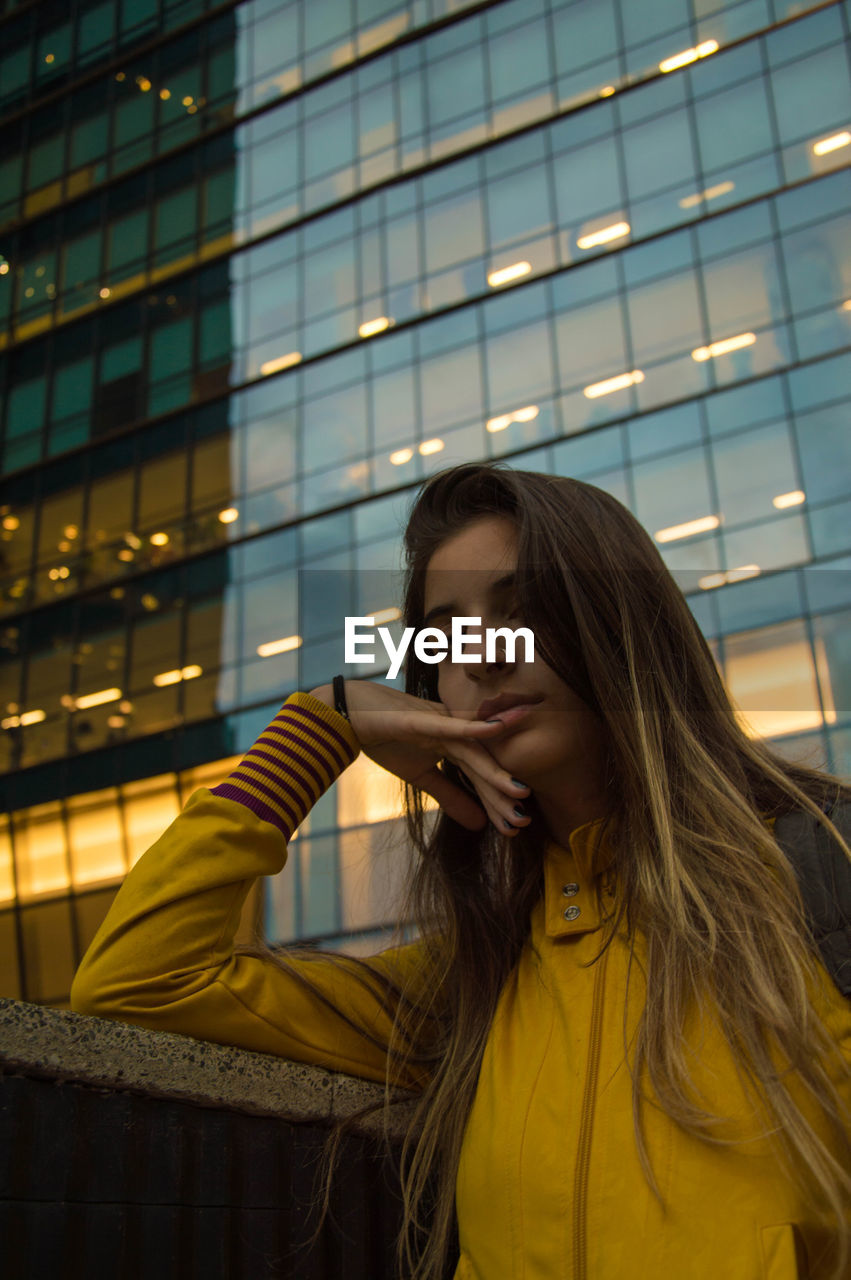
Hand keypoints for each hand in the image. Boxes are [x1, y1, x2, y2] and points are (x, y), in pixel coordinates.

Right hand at [310, 681, 531, 834]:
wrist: (347, 713)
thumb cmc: (384, 738)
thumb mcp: (420, 777)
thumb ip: (451, 796)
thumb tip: (480, 826)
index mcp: (455, 745)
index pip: (480, 778)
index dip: (497, 804)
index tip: (515, 828)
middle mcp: (454, 732)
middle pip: (483, 766)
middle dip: (502, 795)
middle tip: (524, 822)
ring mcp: (440, 724)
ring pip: (474, 752)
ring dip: (496, 773)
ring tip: (521, 793)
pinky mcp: (424, 719)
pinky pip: (453, 725)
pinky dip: (476, 728)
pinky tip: (499, 730)